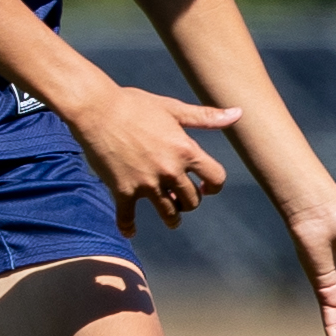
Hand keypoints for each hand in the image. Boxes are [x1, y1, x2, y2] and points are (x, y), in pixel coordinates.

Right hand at [70, 85, 240, 230]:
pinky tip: (130, 231)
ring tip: (171, 219)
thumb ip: (206, 117)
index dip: (214, 186)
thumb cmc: (135, 104)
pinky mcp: (122, 190)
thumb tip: (238, 113)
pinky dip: (128, 227)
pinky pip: (127, 218)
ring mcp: (146, 183)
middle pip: (192, 201)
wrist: (96, 109)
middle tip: (182, 200)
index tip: (206, 187)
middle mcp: (169, 170)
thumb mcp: (173, 109)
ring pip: (168, 214)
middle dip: (190, 201)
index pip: (216, 179)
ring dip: (172, 218)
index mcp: (186, 150)